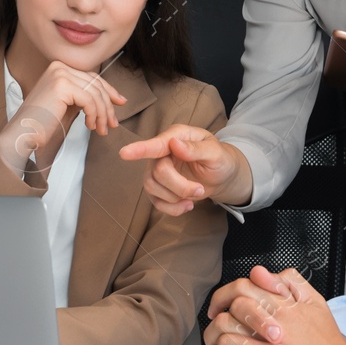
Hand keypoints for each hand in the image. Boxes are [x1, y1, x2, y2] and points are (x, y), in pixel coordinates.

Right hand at [0, 61, 126, 173]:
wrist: (23, 134)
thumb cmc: (44, 124)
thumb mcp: (70, 105)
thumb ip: (86, 96)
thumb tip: (113, 97)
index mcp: (59, 68)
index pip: (91, 77)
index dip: (109, 90)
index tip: (120, 102)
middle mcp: (59, 67)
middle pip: (95, 84)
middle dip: (108, 105)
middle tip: (112, 123)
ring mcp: (60, 74)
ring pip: (95, 93)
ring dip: (102, 113)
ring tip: (101, 129)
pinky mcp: (61, 85)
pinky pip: (89, 100)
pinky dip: (94, 114)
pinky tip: (90, 126)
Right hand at [119, 125, 251, 214]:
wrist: (221, 176)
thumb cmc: (220, 159)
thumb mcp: (216, 152)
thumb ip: (196, 148)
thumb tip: (174, 143)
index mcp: (176, 136)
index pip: (156, 144)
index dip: (139, 149)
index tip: (123, 153)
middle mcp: (162, 151)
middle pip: (157, 172)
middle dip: (179, 186)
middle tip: (200, 190)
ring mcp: (157, 170)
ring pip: (152, 187)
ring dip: (176, 197)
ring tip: (196, 195)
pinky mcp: (158, 188)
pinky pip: (155, 202)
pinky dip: (172, 208)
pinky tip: (187, 205)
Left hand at [205, 266, 345, 344]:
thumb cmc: (328, 344)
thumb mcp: (314, 303)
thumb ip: (289, 283)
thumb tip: (260, 272)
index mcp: (282, 310)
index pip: (239, 292)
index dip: (222, 298)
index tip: (218, 308)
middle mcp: (274, 334)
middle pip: (225, 324)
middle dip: (215, 330)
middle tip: (216, 336)